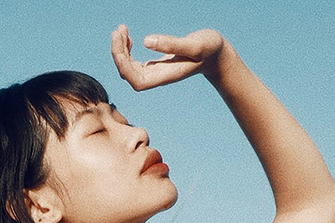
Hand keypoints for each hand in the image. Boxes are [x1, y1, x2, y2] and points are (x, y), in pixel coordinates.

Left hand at [111, 24, 226, 90]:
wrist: (217, 56)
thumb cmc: (209, 50)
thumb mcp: (195, 45)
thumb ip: (172, 44)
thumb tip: (145, 41)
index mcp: (164, 77)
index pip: (135, 80)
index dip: (123, 65)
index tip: (121, 45)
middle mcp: (156, 77)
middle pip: (127, 73)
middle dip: (118, 52)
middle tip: (118, 30)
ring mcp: (154, 72)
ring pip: (127, 67)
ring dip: (120, 49)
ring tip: (120, 29)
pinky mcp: (154, 65)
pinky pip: (133, 62)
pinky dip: (127, 49)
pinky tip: (128, 37)